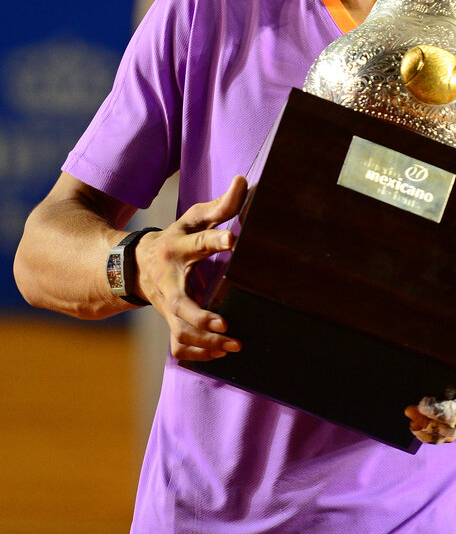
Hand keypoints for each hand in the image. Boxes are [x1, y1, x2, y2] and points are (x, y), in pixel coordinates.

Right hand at [134, 175, 246, 361]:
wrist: (134, 265)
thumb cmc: (176, 237)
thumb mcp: (193, 218)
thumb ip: (221, 205)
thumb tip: (243, 180)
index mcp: (178, 248)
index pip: (199, 242)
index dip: (216, 239)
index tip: (233, 240)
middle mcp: (169, 280)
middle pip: (178, 303)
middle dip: (199, 316)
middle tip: (224, 324)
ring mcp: (166, 305)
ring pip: (179, 330)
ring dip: (205, 342)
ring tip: (234, 344)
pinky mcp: (169, 321)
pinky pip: (179, 344)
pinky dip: (198, 353)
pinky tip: (220, 354)